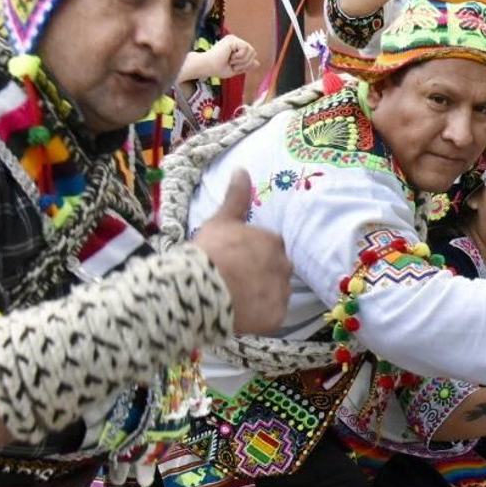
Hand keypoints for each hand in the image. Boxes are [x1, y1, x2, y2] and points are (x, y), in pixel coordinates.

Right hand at [191, 169, 291, 334]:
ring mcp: (282, 293)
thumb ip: (236, 196)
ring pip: (274, 294)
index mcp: (274, 241)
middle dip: (258, 275)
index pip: (269, 248)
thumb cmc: (209, 251)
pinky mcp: (277, 317)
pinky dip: (259, 316)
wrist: (200, 288)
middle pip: (275, 271)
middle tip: (232, 281)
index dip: (249, 256)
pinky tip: (240, 313)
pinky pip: (271, 316)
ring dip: (260, 296)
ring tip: (234, 299)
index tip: (232, 261)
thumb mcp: (221, 220)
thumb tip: (242, 169)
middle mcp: (284, 265)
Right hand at [205, 34, 258, 76]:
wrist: (207, 67)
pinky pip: (246, 48)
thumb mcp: (236, 69)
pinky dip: (239, 57)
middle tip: (233, 65)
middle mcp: (235, 41)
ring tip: (230, 61)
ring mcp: (233, 39)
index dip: (246, 65)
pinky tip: (229, 57)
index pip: (251, 55)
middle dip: (245, 63)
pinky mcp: (232, 39)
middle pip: (253, 53)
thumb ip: (246, 65)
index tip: (234, 68)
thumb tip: (257, 63)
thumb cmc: (217, 68)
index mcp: (236, 47)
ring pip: (251, 51)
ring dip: (242, 61)